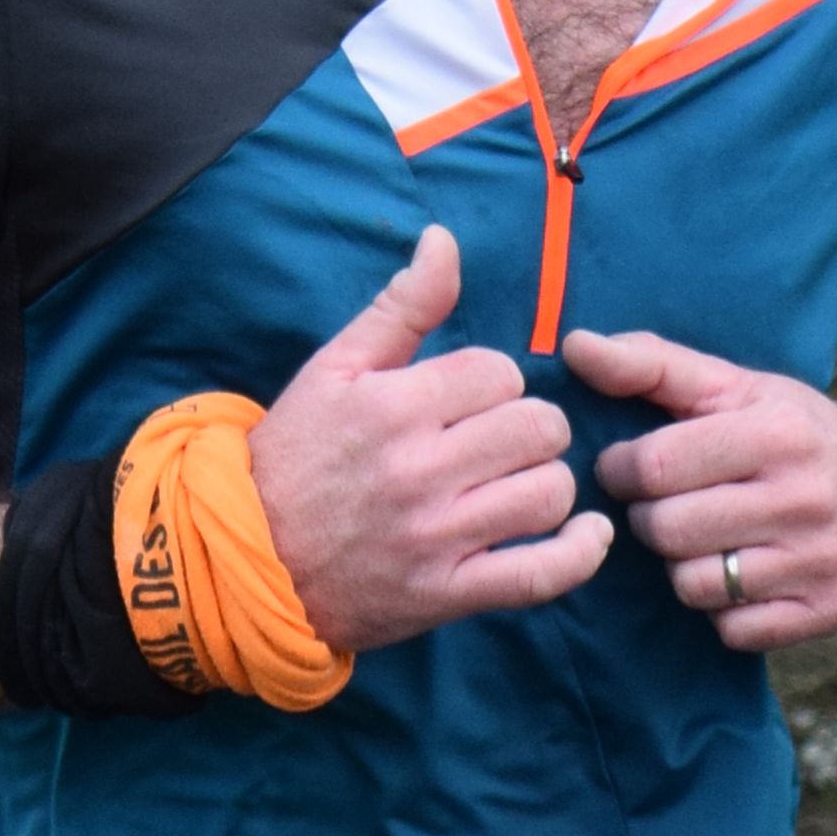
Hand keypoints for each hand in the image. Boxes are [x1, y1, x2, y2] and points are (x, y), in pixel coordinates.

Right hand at [246, 226, 612, 650]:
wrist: (249, 561)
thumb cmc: (294, 459)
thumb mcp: (334, 369)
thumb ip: (400, 307)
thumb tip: (444, 241)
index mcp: (394, 406)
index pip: (500, 373)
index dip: (497, 384)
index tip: (472, 405)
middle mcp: (419, 470)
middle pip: (537, 428)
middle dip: (532, 429)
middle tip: (504, 444)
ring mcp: (436, 537)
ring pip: (548, 493)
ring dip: (548, 484)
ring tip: (522, 485)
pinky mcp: (446, 594)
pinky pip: (540, 574)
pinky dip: (577, 555)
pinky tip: (587, 535)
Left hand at [562, 325, 836, 651]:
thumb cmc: (794, 433)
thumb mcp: (735, 387)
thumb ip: (652, 364)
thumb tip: (574, 346)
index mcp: (777, 433)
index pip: (655, 467)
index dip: (622, 471)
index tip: (630, 467)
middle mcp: (806, 497)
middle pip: (667, 531)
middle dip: (650, 519)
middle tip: (668, 506)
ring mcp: (822, 560)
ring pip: (694, 586)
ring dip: (684, 566)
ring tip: (706, 539)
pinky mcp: (830, 610)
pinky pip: (734, 629)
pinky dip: (723, 609)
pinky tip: (741, 574)